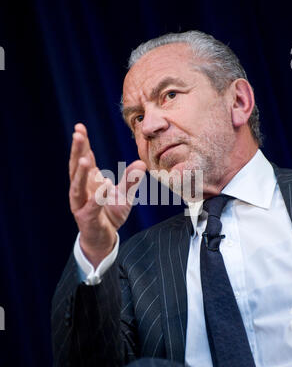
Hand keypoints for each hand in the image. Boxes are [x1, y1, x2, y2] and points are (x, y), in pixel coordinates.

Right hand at [69, 123, 145, 267]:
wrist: (104, 239)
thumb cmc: (110, 214)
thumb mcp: (124, 196)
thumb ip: (131, 180)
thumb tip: (142, 164)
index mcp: (88, 181)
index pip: (83, 158)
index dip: (82, 144)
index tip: (80, 127)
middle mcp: (81, 190)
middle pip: (76, 168)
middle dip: (77, 151)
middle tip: (77, 134)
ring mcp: (81, 204)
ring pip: (77, 187)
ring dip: (81, 173)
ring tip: (85, 159)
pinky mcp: (86, 218)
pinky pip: (91, 207)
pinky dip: (96, 198)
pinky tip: (102, 188)